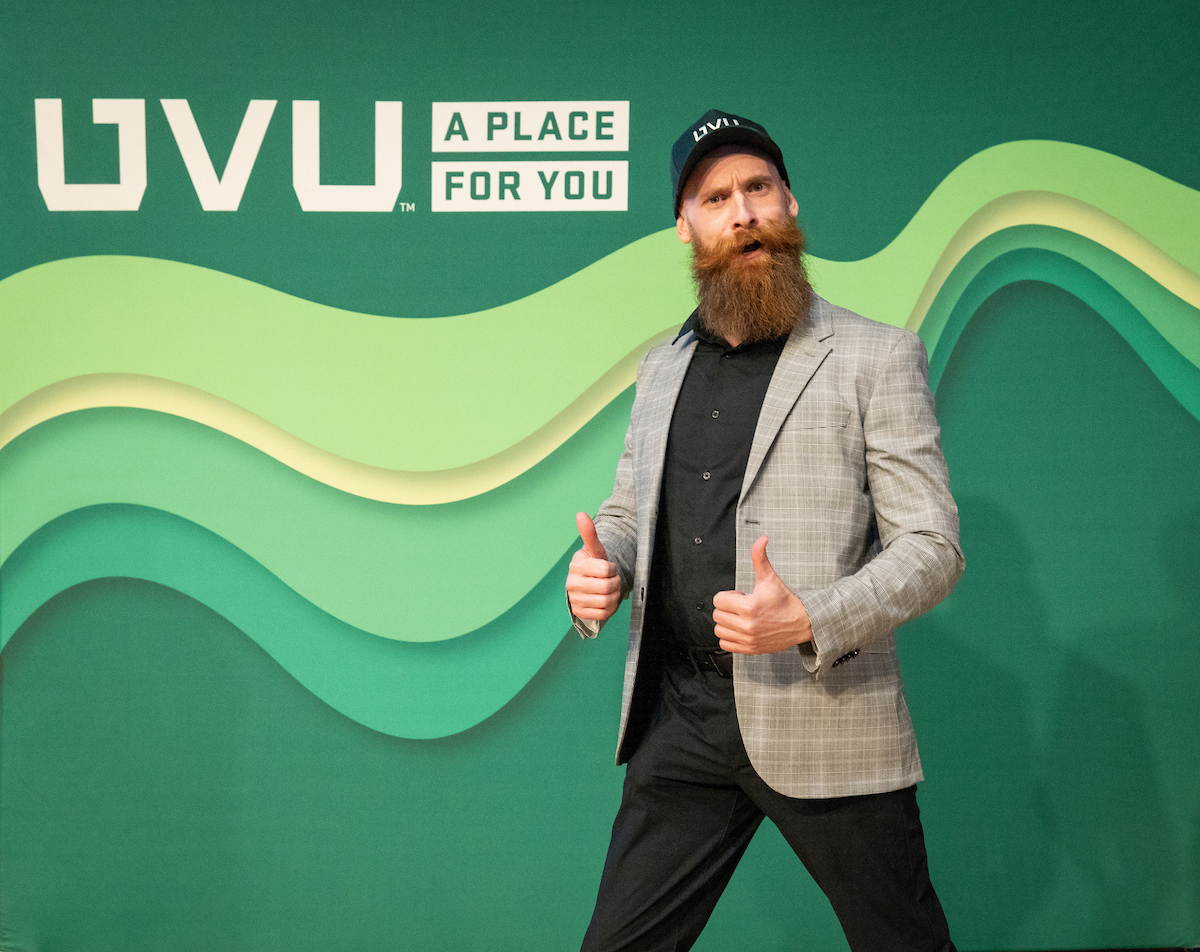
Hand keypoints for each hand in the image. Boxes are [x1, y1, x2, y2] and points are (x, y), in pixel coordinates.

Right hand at [566, 512, 620, 623]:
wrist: (585, 585)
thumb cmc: (592, 565)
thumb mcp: (594, 549)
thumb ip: (589, 533)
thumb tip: (580, 514)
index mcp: (576, 566)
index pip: (607, 569)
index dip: (613, 569)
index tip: (608, 568)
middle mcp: (572, 584)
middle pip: (608, 587)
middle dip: (615, 583)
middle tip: (611, 580)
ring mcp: (575, 600)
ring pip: (607, 601)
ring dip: (614, 596)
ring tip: (609, 590)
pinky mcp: (579, 613)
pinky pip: (603, 614)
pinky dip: (609, 608)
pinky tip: (605, 600)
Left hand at [712, 536, 812, 653]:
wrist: (802, 622)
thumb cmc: (785, 601)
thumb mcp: (770, 577)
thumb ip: (760, 558)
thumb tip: (761, 540)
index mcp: (749, 606)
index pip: (718, 600)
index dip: (728, 595)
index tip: (740, 596)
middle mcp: (747, 625)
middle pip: (717, 614)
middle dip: (727, 608)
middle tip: (742, 606)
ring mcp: (748, 639)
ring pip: (719, 630)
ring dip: (727, 623)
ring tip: (741, 618)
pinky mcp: (750, 649)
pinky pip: (725, 645)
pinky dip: (729, 637)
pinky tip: (740, 629)